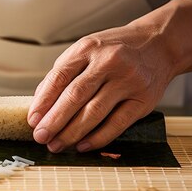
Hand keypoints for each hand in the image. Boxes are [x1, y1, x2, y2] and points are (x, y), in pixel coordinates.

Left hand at [27, 17, 174, 152]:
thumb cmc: (115, 50)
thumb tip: (39, 104)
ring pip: (95, 112)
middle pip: (75, 96)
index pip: (59, 77)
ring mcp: (128, 81)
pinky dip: (97, 138)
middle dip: (54, 120)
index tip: (32, 120)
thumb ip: (63, 73)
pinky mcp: (143, 100)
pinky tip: (82, 146)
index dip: (43, 101)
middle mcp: (109, 62)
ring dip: (72, 133)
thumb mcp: (86, 50)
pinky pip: (117, 124)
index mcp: (88, 49)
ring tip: (57, 145)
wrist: (159, 44)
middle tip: (40, 137)